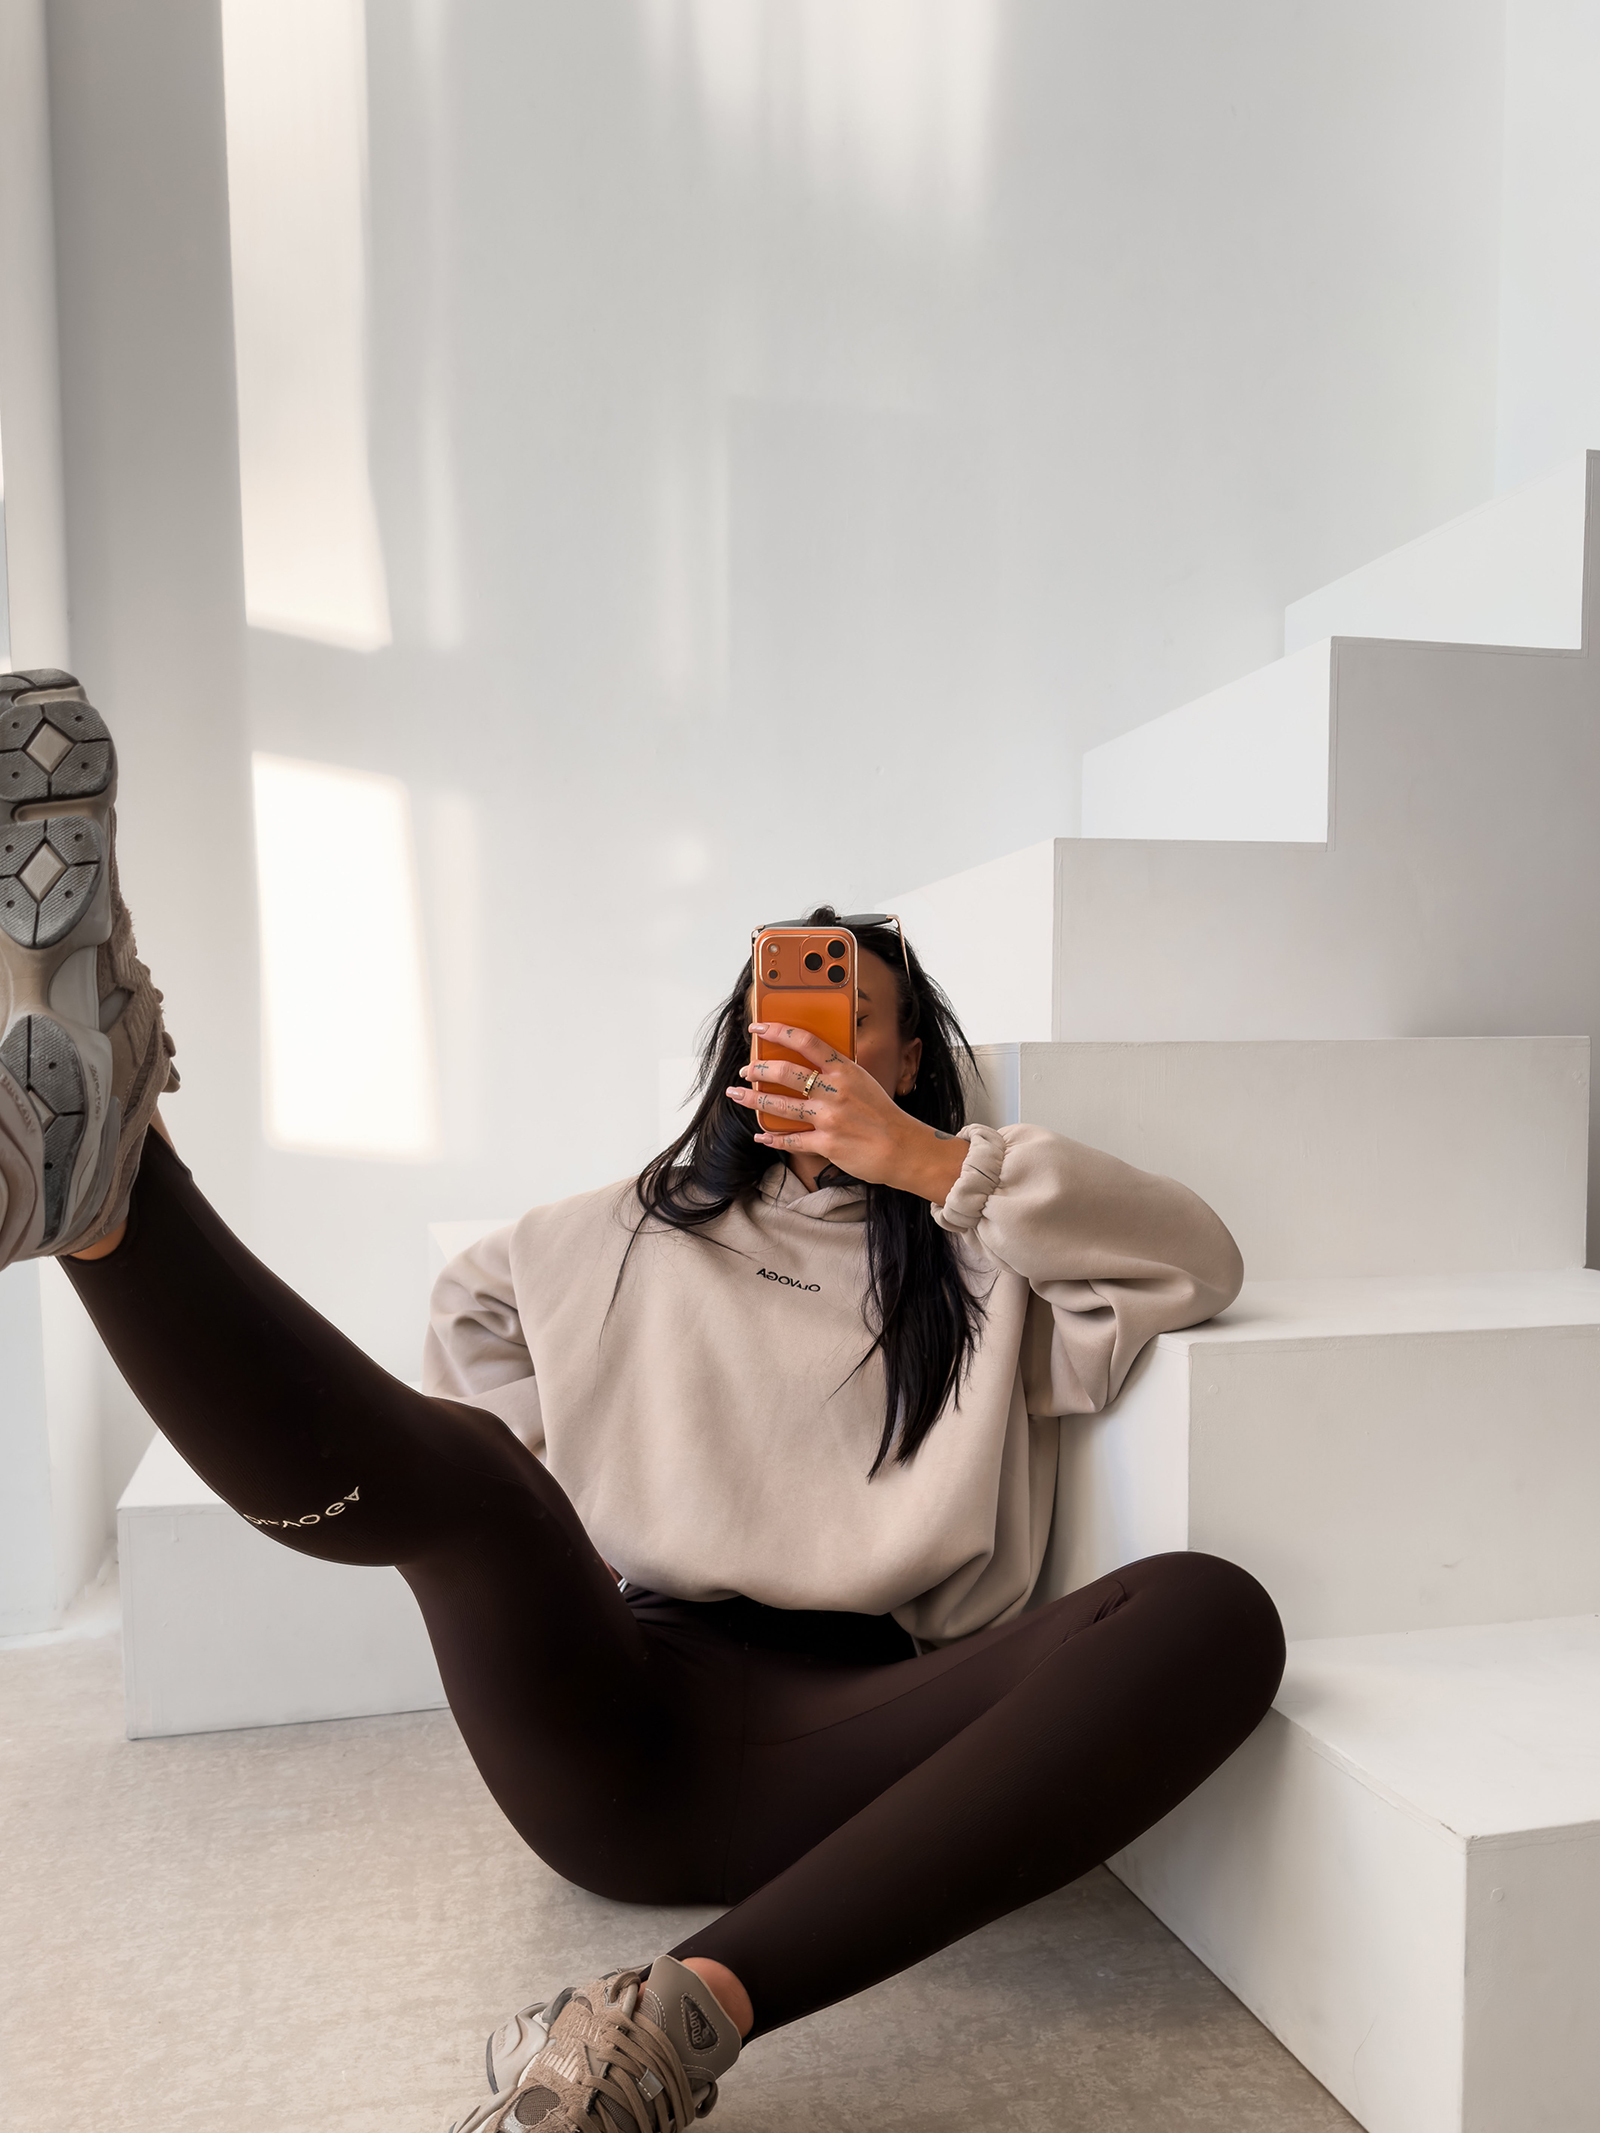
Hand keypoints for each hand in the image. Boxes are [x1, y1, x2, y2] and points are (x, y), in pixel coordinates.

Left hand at [729, 1023, 968, 1202]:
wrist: (904, 1148)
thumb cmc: (883, 1114)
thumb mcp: (863, 1082)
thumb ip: (836, 1073)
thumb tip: (806, 1065)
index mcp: (845, 1070)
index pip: (806, 1042)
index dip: (778, 1031)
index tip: (758, 1028)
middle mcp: (835, 1091)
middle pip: (786, 1073)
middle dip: (758, 1069)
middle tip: (745, 1069)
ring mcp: (829, 1118)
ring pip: (781, 1105)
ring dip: (754, 1100)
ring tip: (737, 1095)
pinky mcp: (827, 1144)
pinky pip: (791, 1140)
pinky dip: (772, 1138)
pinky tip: (760, 1135)